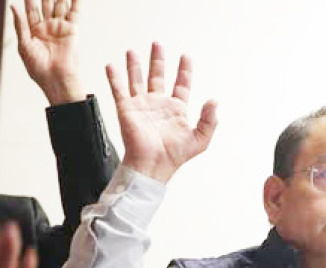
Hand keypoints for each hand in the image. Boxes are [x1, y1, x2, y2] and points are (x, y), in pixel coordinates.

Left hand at [11, 0, 84, 104]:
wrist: (56, 79)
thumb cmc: (39, 68)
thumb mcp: (23, 45)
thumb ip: (20, 24)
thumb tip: (13, 6)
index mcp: (34, 30)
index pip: (31, 9)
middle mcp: (48, 27)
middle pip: (46, 4)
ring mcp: (61, 27)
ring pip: (59, 5)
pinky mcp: (72, 30)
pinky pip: (74, 12)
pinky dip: (76, 2)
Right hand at [107, 42, 217, 183]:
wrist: (153, 166)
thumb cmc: (175, 156)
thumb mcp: (201, 138)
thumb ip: (210, 119)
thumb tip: (214, 101)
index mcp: (176, 110)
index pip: (181, 84)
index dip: (184, 70)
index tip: (186, 57)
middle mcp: (158, 105)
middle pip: (157, 76)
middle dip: (158, 60)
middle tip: (157, 44)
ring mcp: (141, 106)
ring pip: (137, 79)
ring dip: (134, 65)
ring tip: (132, 51)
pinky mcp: (127, 110)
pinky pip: (119, 90)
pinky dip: (114, 78)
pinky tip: (111, 66)